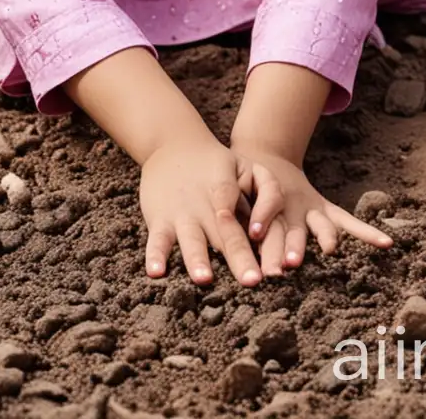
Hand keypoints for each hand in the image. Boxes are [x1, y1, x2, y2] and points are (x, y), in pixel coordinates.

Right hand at [138, 130, 262, 286]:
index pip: (250, 211)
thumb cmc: (219, 166)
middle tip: (252, 281)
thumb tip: (267, 233)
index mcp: (230, 191)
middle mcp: (206, 204)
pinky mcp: (159, 219)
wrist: (172, 145)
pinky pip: (156, 240)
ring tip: (204, 278)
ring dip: (197, 258)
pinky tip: (156, 272)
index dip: (258, 225)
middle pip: (226, 234)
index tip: (270, 253)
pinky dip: (155, 255)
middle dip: (239, 257)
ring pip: (192, 239)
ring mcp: (181, 212)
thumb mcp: (248, 168)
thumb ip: (268, 194)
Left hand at [230, 139, 392, 277]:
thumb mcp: (225, 186)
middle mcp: (287, 209)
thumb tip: (192, 231)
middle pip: (287, 231)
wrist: (258, 155)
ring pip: (315, 228)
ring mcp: (307, 209)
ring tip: (328, 251)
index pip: (261, 218)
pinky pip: (346, 222)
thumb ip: (218, 204)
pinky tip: (387, 244)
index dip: (260, 227)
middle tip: (282, 267)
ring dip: (320, 241)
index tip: (257, 242)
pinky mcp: (321, 209)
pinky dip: (366, 233)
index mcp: (260, 204)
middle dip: (285, 249)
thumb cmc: (237, 181)